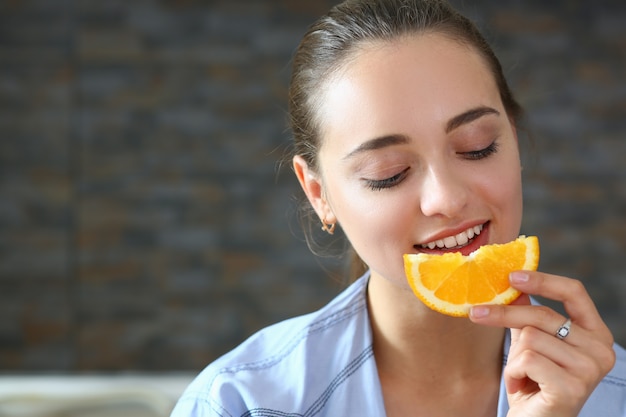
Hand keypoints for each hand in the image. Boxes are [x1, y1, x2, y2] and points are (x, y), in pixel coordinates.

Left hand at [469, 270, 615, 416]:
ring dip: (514, 357)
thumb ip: (527, 314)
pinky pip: (526, 359)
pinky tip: (522, 386)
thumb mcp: (530, 342)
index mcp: (596, 334)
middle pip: (542, 315)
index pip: (574, 292)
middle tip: (475, 312)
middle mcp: (601, 350)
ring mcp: (589, 370)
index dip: (543, 280)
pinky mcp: (571, 388)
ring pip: (530, 338)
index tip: (511, 275)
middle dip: (504, 314)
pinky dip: (514, 372)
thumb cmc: (533, 383)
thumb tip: (512, 284)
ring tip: (522, 374)